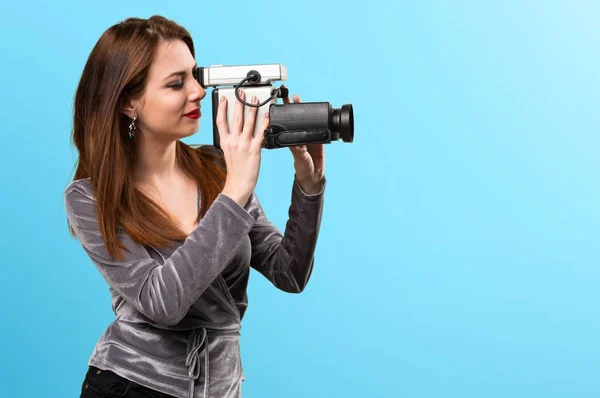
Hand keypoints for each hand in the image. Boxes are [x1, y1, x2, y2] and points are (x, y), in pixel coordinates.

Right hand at [216, 90, 268, 205]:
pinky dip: (264, 123)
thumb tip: (235, 131)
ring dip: (252, 109)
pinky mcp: (255, 149)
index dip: (222, 109)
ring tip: (255, 100)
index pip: (221, 122)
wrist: (239, 183)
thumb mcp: (228, 153)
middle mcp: (234, 141)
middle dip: (239, 103)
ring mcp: (244, 144)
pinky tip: (267, 116)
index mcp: (225, 142)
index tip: (224, 99)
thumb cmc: (235, 170)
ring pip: (248, 122)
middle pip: (236, 118)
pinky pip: (261, 133)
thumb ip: (231, 141)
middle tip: (241, 93)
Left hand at [282, 90, 325, 193]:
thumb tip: (298, 144)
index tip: (276, 104)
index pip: (284, 123)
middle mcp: (297, 134)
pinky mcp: (317, 136)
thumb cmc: (302, 166)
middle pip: (293, 117)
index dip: (280, 114)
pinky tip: (314, 110)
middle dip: (289, 105)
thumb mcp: (299, 158)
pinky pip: (316, 124)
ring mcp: (307, 134)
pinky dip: (315, 117)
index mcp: (290, 139)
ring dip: (301, 107)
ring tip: (296, 97)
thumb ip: (299, 151)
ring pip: (303, 118)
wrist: (314, 172)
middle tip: (285, 93)